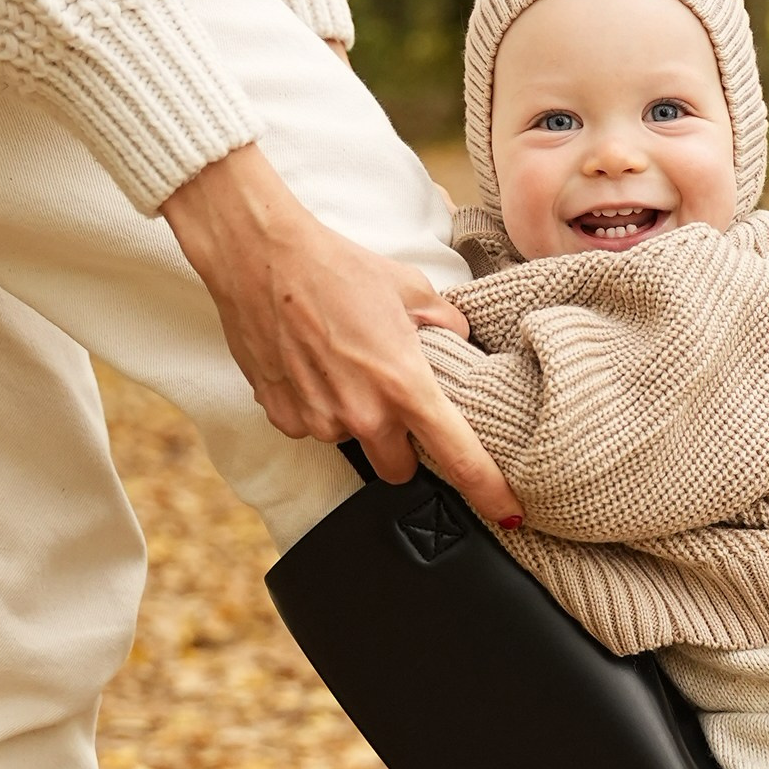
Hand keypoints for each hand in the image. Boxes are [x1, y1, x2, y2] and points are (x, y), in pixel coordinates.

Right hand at [162, 143, 520, 519]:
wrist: (260, 256)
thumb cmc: (336, 267)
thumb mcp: (411, 289)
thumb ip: (445, 326)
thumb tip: (460, 343)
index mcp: (405, 385)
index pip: (459, 457)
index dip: (489, 491)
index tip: (508, 512)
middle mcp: (363, 415)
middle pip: (399, 470)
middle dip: (402, 448)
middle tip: (393, 404)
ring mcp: (319, 421)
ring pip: (352, 444)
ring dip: (355, 420)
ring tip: (344, 366)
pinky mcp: (283, 417)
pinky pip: (312, 429)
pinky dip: (317, 407)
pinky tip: (313, 366)